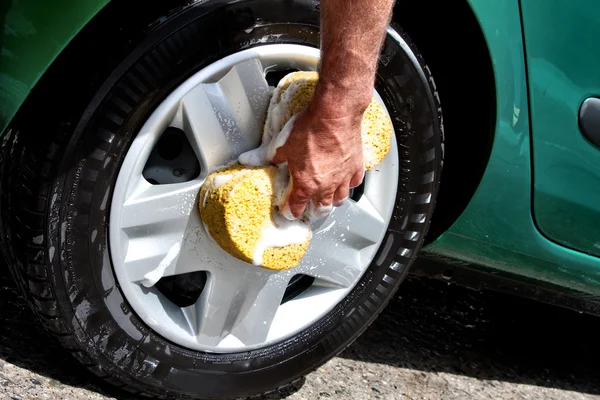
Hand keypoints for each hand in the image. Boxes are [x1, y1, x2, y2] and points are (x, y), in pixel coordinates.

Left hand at [272, 103, 365, 218]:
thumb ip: (266, 156)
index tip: (289, 211)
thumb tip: (248, 159)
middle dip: (314, 211)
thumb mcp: (282, 144)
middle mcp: (326, 185)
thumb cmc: (310, 130)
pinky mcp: (356, 166)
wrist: (335, 115)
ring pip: (340, 199)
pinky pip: (355, 183)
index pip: (297, 206)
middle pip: (321, 208)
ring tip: (329, 199)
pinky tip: (346, 182)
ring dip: (333, 201)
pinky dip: (349, 185)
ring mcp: (343, 178)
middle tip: (310, 210)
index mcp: (306, 184)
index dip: (291, 211)